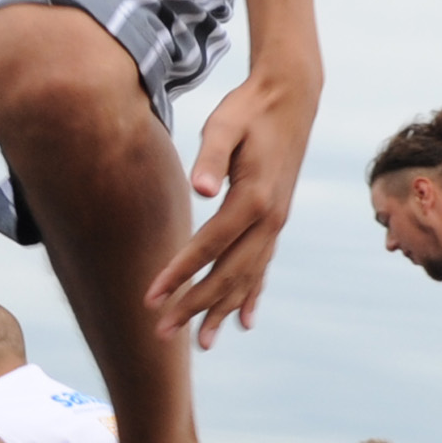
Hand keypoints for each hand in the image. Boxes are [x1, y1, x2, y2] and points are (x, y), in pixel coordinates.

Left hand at [145, 54, 319, 348]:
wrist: (290, 98)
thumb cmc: (249, 109)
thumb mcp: (225, 124)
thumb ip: (211, 156)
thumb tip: (200, 189)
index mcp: (253, 199)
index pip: (208, 247)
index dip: (178, 274)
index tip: (150, 298)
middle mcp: (269, 220)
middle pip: (228, 274)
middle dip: (194, 306)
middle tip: (162, 333)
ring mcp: (276, 225)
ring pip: (247, 279)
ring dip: (222, 311)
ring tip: (200, 343)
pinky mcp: (276, 223)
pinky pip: (262, 268)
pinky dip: (251, 297)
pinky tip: (244, 322)